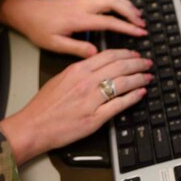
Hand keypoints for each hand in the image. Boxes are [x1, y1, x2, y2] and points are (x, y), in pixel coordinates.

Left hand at [0, 0, 146, 56]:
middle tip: (141, 23)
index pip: (108, 22)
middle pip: (112, 3)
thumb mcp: (55, 45)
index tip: (139, 32)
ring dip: (124, 0)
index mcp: (78, 19)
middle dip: (130, 12)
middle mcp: (82, 5)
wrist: (28, 14)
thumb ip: (76, 49)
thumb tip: (96, 52)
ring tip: (136, 11)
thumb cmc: (40, 30)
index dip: (126, 27)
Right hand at [0, 48, 152, 164]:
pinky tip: (140, 93)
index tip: (134, 53)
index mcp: (78, 70)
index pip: (108, 56)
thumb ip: (80, 70)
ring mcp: (92, 100)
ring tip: (147, 76)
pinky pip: (119, 104)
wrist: (34, 126)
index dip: (126, 53)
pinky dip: (133, 97)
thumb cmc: (44, 106)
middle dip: (137, 63)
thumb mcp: (60, 78)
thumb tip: (98, 66)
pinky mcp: (95, 118)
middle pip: (120, 66)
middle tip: (147, 62)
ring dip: (139, 78)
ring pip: (123, 83)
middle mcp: (86, 82)